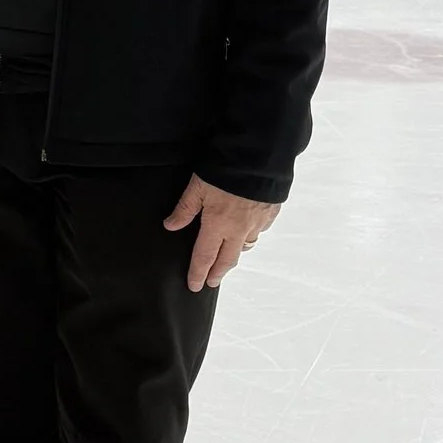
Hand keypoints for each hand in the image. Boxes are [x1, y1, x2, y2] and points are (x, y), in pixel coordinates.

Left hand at [164, 176, 279, 292]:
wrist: (260, 158)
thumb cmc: (226, 169)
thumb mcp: (197, 186)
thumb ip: (185, 208)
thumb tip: (171, 225)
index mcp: (217, 224)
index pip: (204, 257)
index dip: (198, 273)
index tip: (194, 285)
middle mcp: (238, 230)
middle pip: (227, 260)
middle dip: (217, 273)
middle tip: (211, 282)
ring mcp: (257, 223)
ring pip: (245, 247)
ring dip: (235, 255)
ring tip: (228, 258)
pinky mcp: (271, 214)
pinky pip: (259, 231)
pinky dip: (251, 235)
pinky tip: (247, 232)